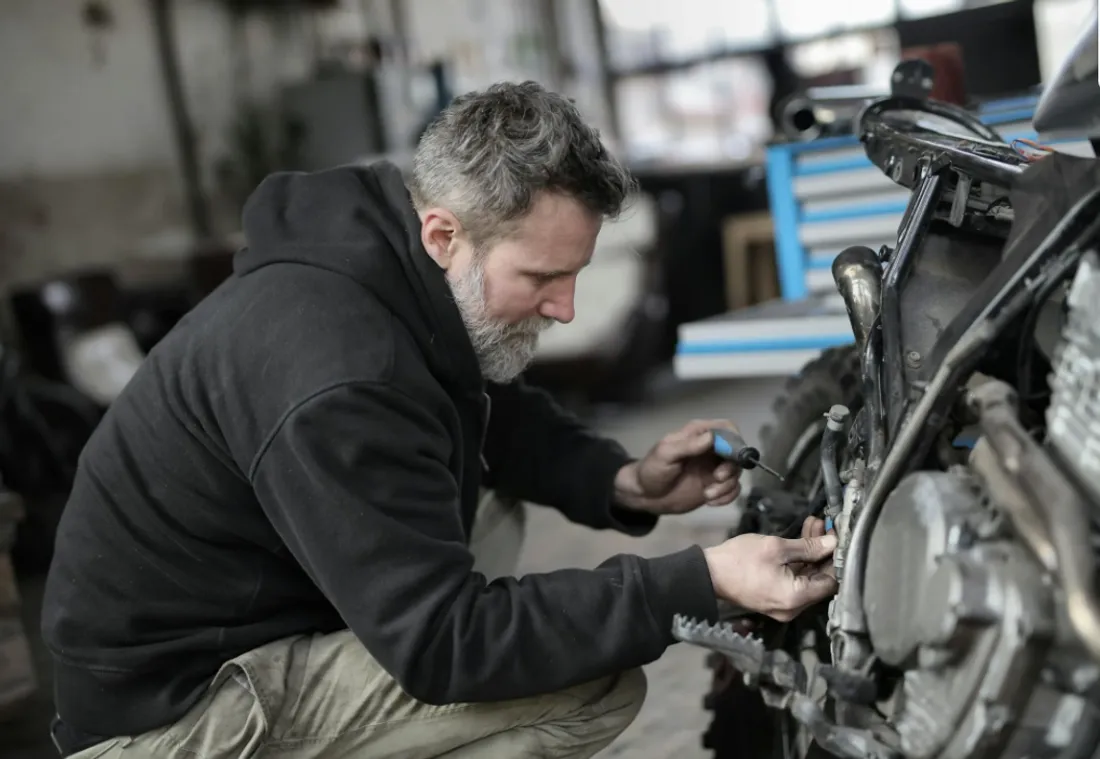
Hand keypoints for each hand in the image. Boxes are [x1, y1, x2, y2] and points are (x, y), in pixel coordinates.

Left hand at [614, 419, 742, 514]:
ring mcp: (714, 467)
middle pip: (737, 452)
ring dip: (727, 485)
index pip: (727, 428)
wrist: (646, 496)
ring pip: (736, 472)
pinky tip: (711, 502)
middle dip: (731, 467)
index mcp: (698, 434)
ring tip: (708, 495)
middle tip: (717, 478)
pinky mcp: (715, 485)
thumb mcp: (666, 454)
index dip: (734, 440)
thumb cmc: (652, 470)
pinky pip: (733, 489)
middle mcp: (711, 449)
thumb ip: (688, 446)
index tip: (729, 457)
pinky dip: (727, 496)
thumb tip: (711, 438)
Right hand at [703, 527, 837, 621]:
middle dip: (823, 552)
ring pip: (807, 578)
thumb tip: (832, 543)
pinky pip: (794, 581)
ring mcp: (784, 605)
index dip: (835, 558)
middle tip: (823, 526)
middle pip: (819, 580)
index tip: (836, 536)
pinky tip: (800, 540)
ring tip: (811, 525)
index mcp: (797, 597)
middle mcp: (794, 608)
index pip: (831, 581)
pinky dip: (798, 563)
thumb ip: (808, 546)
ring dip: (811, 554)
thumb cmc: (740, 560)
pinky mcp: (775, 599)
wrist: (709, 573)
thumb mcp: (776, 548)